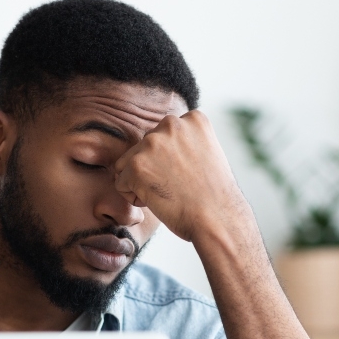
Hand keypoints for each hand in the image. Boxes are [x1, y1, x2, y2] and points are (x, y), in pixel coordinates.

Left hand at [112, 110, 251, 243]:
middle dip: (155, 169)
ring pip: (129, 164)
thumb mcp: (207, 154)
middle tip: (179, 187)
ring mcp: (152, 143)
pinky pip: (121, 183)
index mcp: (193, 119)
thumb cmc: (214, 196)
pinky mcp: (136, 165)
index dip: (172, 162)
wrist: (217, 219)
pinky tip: (158, 202)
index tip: (190, 175)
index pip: (165, 137)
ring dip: (143, 182)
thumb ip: (185, 143)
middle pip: (145, 148)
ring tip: (169, 194)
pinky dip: (134, 197)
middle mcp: (171, 124)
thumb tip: (161, 148)